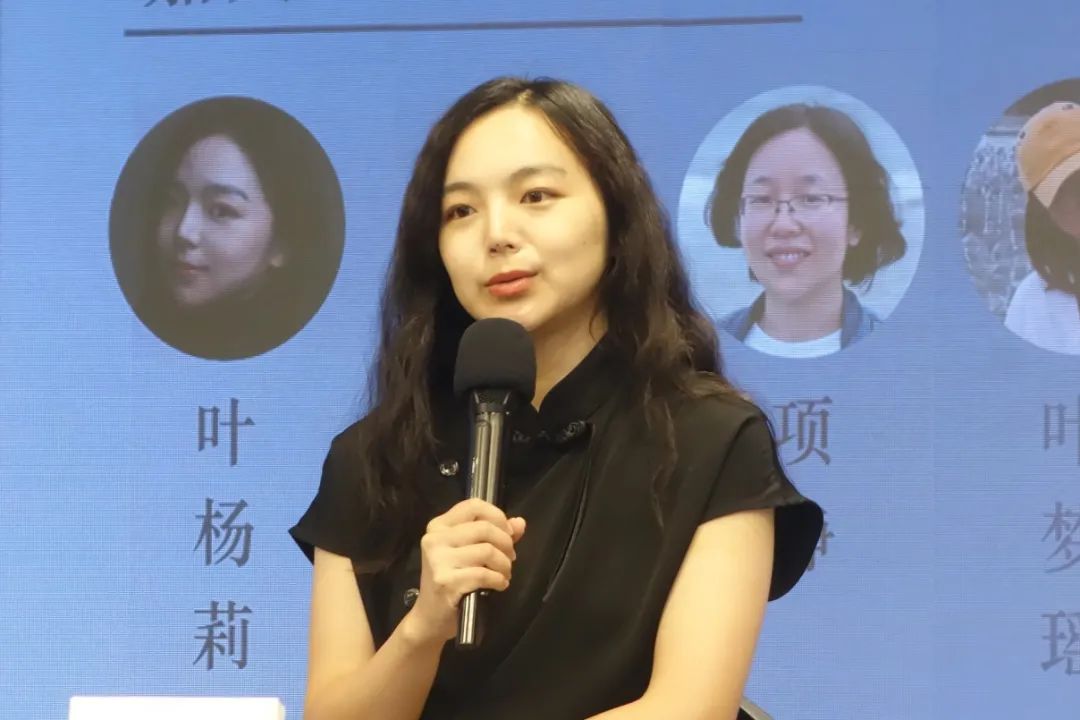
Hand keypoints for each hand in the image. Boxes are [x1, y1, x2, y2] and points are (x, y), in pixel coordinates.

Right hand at [405, 498, 526, 643]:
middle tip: (509, 558)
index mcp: (439, 526)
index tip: (507, 533)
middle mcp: (435, 539)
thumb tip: (520, 523)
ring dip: (504, 564)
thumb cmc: (451, 582)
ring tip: (504, 574)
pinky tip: (499, 585)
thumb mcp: (469, 553)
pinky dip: (499, 580)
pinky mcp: (446, 582)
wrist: (430, 618)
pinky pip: (484, 574)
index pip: (473, 505)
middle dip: (506, 544)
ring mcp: (438, 560)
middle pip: (485, 528)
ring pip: (487, 551)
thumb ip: (495, 535)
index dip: (497, 516)